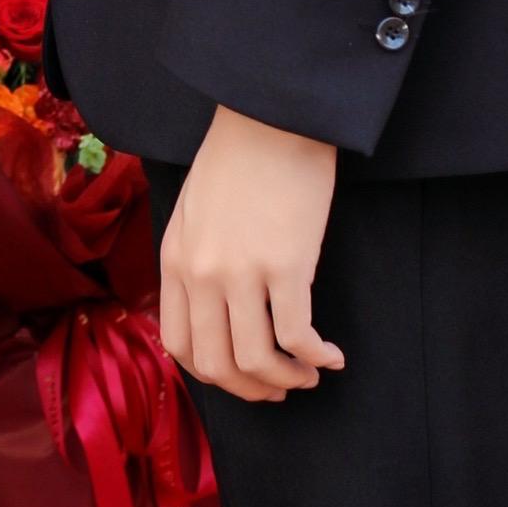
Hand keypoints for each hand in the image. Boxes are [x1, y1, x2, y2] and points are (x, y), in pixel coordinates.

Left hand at [160, 105, 346, 403]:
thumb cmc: (239, 157)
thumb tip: (211, 306)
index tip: (241, 376)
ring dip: (287, 380)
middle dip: (251, 390)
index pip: (178, 344)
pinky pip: (297, 336)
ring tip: (310, 374)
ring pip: (256, 360)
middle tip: (281, 389)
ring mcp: (241, 272)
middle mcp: (201, 274)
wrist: (271, 116)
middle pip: (216, 364)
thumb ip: (195, 258)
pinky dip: (316, 356)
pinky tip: (332, 355)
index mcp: (175, 260)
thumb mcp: (194, 210)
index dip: (212, 375)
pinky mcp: (285, 266)